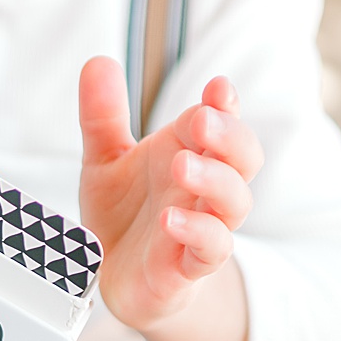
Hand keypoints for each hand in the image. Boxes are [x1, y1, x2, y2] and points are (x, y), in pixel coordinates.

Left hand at [77, 56, 262, 334]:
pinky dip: (197, 233)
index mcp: (189, 153)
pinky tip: (169, 219)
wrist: (117, 278)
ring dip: (214, 181)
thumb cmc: (122, 214)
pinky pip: (210, 249)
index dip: (225, 105)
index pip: (221, 122)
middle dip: (230, 136)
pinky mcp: (189, 266)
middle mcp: (202, 188)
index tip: (218, 87)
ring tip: (182, 167)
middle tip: (202, 120)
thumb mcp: (104, 160)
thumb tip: (97, 62)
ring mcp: (202, 226)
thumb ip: (102, 116)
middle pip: (242, 158)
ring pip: (234, 202)